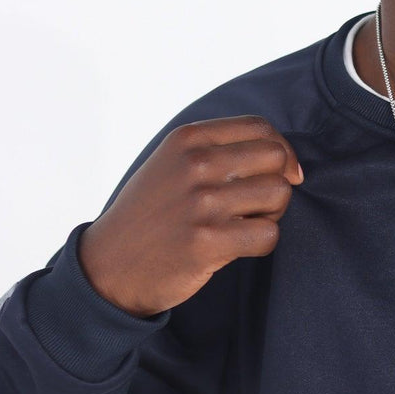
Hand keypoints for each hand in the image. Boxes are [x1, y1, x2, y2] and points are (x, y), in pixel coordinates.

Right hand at [77, 114, 303, 316]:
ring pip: (279, 194)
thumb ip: (218, 150)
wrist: (109, 266)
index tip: (281, 173)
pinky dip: (262, 243)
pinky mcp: (208, 241)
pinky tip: (237, 246)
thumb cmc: (153, 214)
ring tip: (244, 224)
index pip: (260, 128)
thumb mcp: (173, 164)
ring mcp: (202, 202)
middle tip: (257, 204)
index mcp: (188, 139)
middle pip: (277, 158)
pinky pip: (269, 234)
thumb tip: (285, 156)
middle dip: (278, 181)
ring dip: (271, 214)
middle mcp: (196, 164)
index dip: (281, 151)